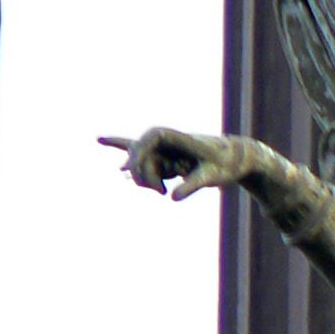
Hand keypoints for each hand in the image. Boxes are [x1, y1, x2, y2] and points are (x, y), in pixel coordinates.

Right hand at [100, 127, 263, 199]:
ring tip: (164, 189)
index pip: (147, 140)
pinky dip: (118, 144)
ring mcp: (161, 146)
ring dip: (149, 180)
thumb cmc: (226, 164)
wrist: (236, 157)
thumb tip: (173, 197)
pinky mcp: (161, 154)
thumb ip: (193, 185)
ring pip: (140, 165)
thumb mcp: (212, 176)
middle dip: (145, 177)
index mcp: (175, 136)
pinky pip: (137, 151)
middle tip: (163, 192)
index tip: (136, 172)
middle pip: (139, 157)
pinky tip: (98, 139)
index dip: (139, 155)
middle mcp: (164, 138)